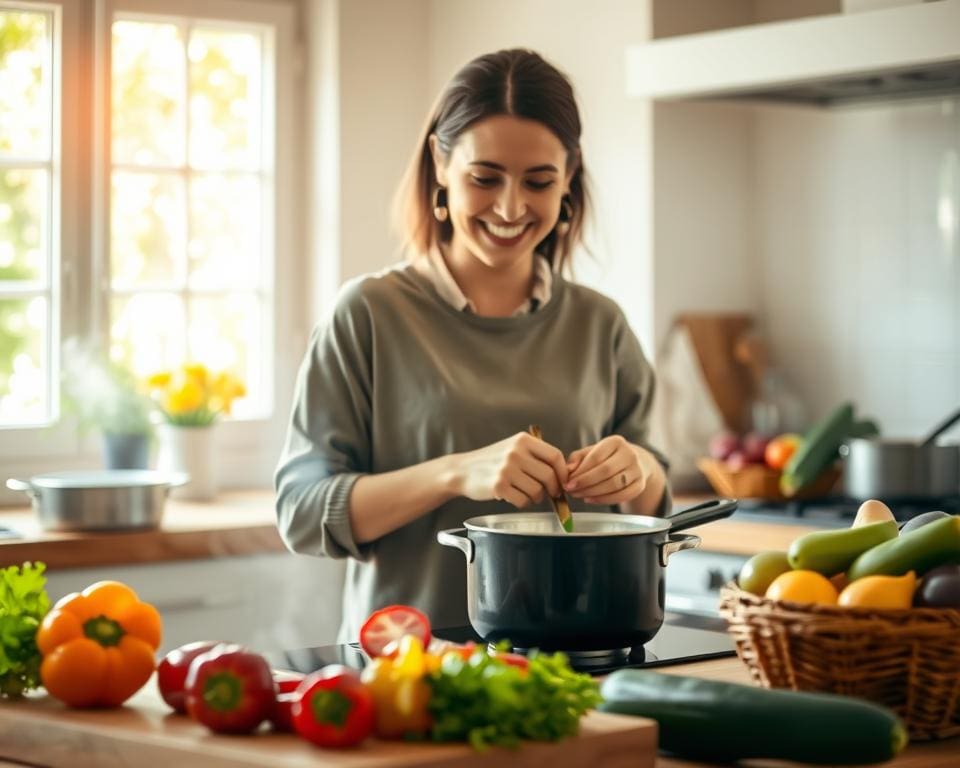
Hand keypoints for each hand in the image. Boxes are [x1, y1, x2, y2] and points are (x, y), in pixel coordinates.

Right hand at [454, 432, 568, 508]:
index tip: (563, 481)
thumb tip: (563, 474)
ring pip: (537, 491)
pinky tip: (516, 497)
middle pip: (549, 475)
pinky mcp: (499, 486)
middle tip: (551, 494)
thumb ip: (535, 456)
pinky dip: (523, 503)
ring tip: (528, 494)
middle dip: (553, 489)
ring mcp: (506, 469)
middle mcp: (516, 452)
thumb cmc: (492, 461)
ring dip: (537, 498)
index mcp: (523, 440)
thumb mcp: (513, 448)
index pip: (555, 456)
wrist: (463, 470)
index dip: (563, 472)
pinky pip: (523, 501)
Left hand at [564, 435, 656, 504]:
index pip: (596, 457)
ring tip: (579, 495)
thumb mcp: (592, 451)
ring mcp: (637, 470)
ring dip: (593, 492)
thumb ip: (578, 458)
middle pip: (605, 471)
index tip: (568, 482)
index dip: (581, 471)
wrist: (634, 463)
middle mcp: (629, 454)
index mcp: (616, 442)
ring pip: (614, 485)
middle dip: (586, 483)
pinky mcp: (640, 485)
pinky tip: (591, 499)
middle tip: (572, 490)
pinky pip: (622, 495)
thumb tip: (568, 469)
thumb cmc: (607, 457)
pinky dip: (604, 500)